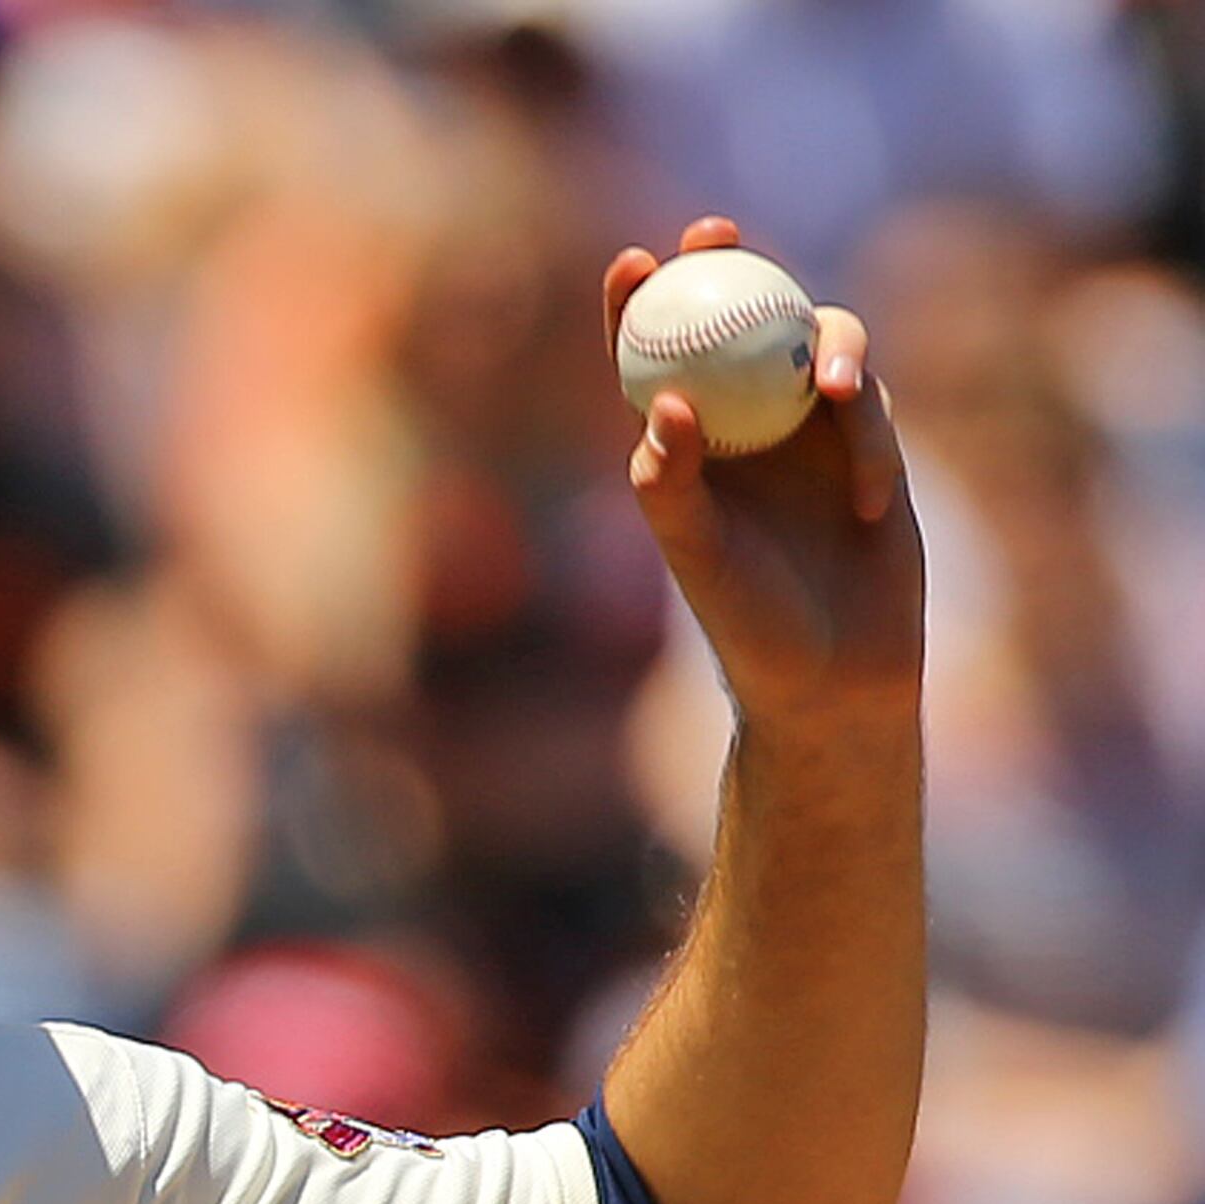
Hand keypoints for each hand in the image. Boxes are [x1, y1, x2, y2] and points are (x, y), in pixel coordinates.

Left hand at [604, 218, 924, 738]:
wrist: (834, 675)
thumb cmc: (747, 623)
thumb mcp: (696, 555)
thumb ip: (669, 482)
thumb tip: (664, 401)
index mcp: (681, 448)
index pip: (647, 359)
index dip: (634, 305)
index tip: (631, 263)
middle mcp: (741, 426)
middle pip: (736, 318)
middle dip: (726, 261)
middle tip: (718, 231)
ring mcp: (806, 430)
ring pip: (815, 341)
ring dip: (824, 346)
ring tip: (829, 391)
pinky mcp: (866, 444)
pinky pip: (871, 403)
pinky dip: (867, 439)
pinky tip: (863, 502)